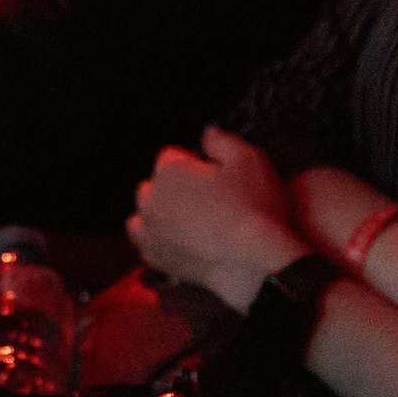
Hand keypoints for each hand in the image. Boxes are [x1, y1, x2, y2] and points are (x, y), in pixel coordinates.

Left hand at [127, 126, 309, 309]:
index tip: (214, 176)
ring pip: (143, 215)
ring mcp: (151, 231)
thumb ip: (222, 141)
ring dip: (159, 214)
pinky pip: (146, 245)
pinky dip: (158, 242)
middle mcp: (152, 199)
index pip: (171, 156)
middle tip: (206, 200)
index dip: (195, 164)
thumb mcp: (248, 160)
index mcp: (170, 170)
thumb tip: (207, 132)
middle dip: (173, 188)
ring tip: (188, 222)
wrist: (254, 264)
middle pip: (154, 185)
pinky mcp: (157, 259)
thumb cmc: (254, 210)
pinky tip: (180, 242)